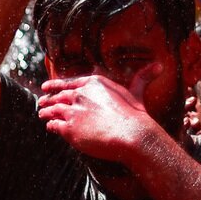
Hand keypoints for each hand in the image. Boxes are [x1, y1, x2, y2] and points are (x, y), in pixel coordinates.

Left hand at [36, 66, 162, 163]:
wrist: (131, 135)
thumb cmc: (136, 115)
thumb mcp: (137, 92)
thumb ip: (142, 78)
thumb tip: (159, 65)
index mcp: (93, 84)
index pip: (69, 83)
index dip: (55, 85)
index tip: (46, 86)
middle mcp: (80, 95)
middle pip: (58, 96)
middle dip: (48, 99)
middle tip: (41, 101)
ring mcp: (72, 111)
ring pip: (53, 110)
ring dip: (46, 112)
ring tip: (41, 113)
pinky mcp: (68, 128)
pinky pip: (54, 125)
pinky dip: (51, 125)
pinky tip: (50, 126)